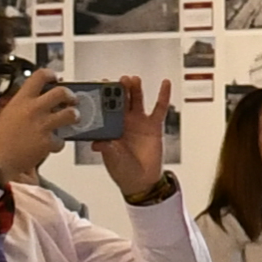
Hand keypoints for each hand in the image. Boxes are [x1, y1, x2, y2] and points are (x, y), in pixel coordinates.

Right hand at [0, 73, 74, 185]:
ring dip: (74, 116)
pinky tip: (52, 145)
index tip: (55, 78)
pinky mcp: (47, 142)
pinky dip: (58, 143)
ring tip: (71, 119)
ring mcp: (42, 125)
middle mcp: (34, 109)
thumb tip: (34, 102)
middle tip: (71, 100)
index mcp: (21, 100)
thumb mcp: (6, 114)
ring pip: (70, 114)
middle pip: (62, 92)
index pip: (40, 76)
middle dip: (70, 95)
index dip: (51, 75)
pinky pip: (61, 140)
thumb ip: (22, 106)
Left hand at [94, 78, 169, 199]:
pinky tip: (165, 83)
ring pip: (137, 100)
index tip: (100, 85)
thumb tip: (96, 142)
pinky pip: (159, 108)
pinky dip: (163, 95)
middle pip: (120, 100)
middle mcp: (123, 121)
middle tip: (118, 80)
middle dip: (119, 89)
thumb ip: (106, 148)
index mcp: (109, 127)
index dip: (102, 97)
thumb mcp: (112, 159)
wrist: (142, 181)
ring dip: (135, 89)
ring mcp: (138, 121)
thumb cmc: (123, 170)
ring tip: (133, 80)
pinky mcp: (154, 125)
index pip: (104, 108)